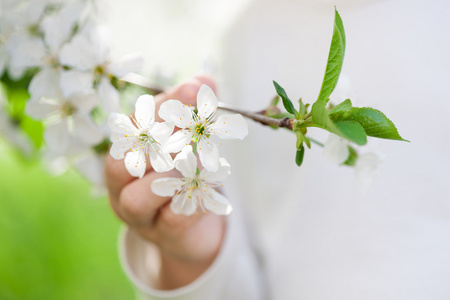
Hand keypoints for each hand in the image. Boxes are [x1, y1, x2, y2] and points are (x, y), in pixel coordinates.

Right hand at [105, 76, 225, 289]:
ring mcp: (139, 216)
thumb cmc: (182, 172)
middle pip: (120, 163)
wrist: (188, 225)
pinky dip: (195, 200)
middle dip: (159, 142)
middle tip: (193, 129)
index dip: (163, 107)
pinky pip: (173, 220)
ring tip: (198, 163)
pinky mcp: (163, 236)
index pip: (132, 126)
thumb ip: (194, 109)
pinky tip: (211, 186)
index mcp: (124, 154)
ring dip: (172, 175)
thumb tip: (205, 81)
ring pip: (136, 198)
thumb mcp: (188, 138)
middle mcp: (122, 186)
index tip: (193, 90)